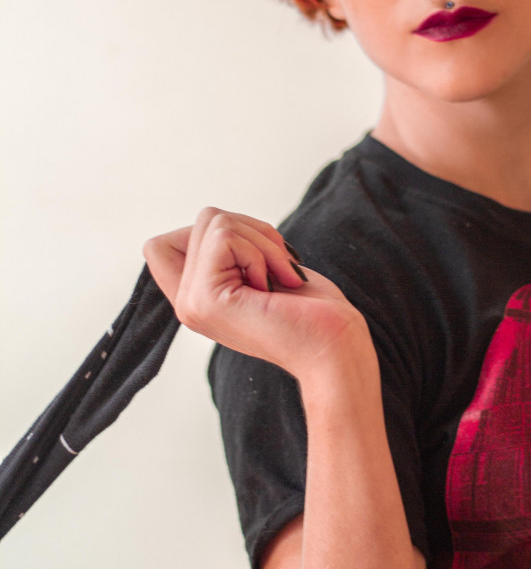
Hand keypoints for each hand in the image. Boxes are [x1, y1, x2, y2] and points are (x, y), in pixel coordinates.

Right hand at [144, 208, 369, 381]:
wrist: (334, 349)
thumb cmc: (313, 312)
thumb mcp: (262, 269)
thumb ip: (229, 251)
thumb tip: (213, 219)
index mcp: (198, 298)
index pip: (158, 246)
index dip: (209, 231)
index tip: (249, 256)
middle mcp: (186, 303)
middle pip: (203, 220)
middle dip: (253, 229)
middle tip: (277, 268)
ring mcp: (192, 303)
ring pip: (214, 221)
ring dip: (263, 241)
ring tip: (279, 279)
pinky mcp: (205, 299)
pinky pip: (225, 236)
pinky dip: (263, 251)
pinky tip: (276, 286)